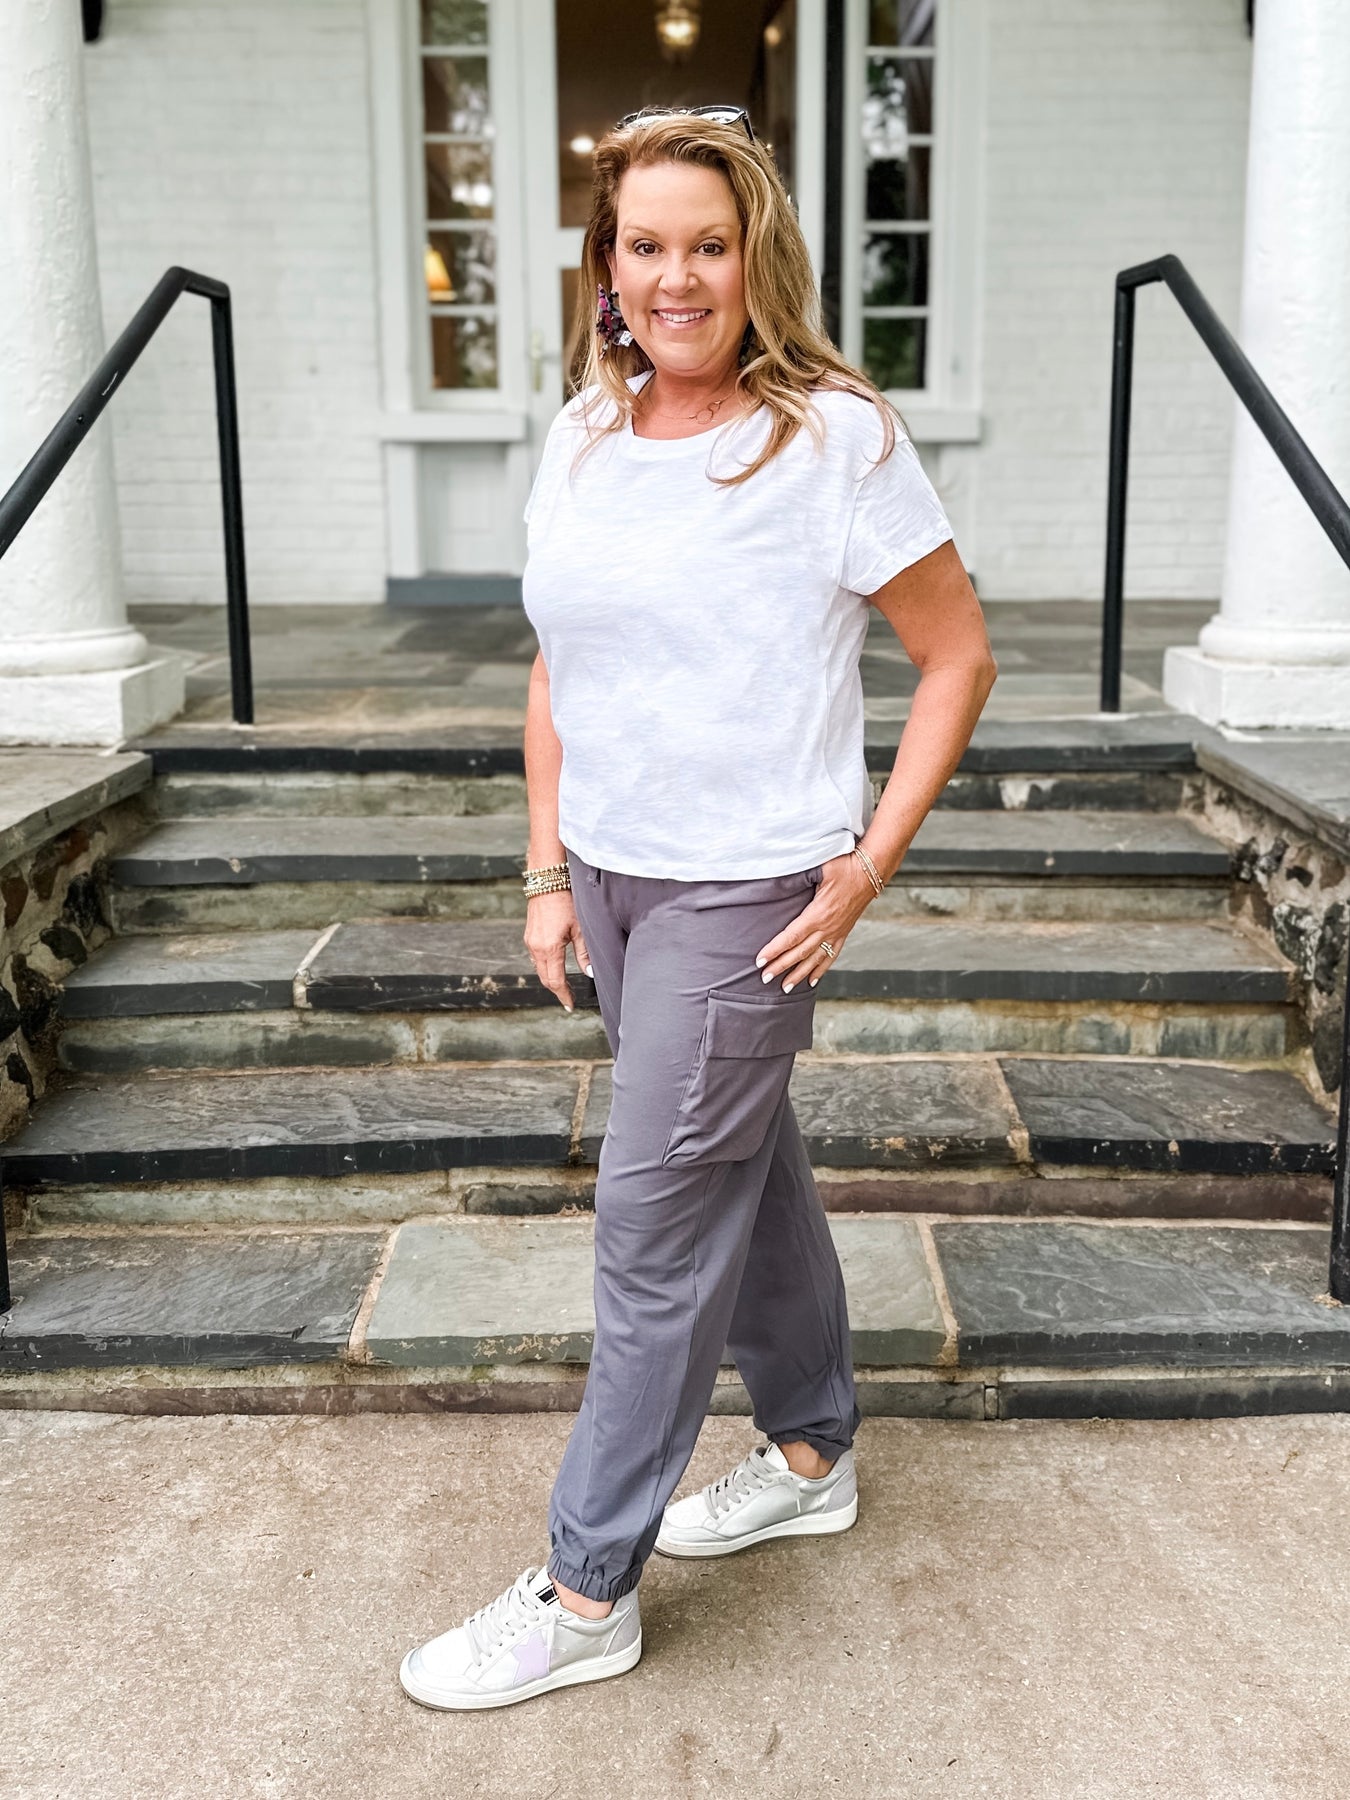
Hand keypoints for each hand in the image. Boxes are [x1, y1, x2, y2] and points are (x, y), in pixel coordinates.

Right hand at [523, 890, 592, 1012]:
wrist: (547, 879)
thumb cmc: (566, 900)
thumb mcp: (581, 927)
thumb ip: (584, 953)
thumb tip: (589, 973)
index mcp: (549, 948)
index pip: (555, 981)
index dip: (563, 996)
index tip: (570, 1005)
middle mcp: (536, 947)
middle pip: (545, 978)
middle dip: (557, 990)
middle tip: (568, 999)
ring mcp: (530, 941)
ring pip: (539, 968)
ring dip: (550, 978)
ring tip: (563, 985)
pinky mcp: (529, 934)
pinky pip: (536, 957)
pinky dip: (545, 966)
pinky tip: (555, 966)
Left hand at [755, 851, 876, 992]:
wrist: (872, 871)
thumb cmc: (845, 865)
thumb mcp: (821, 867)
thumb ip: (800, 874)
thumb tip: (780, 876)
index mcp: (818, 913)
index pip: (791, 936)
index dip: (775, 950)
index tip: (760, 960)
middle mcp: (827, 927)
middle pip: (799, 952)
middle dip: (780, 966)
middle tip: (764, 978)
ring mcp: (837, 932)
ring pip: (814, 959)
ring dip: (799, 974)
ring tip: (785, 987)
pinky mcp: (844, 932)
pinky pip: (831, 955)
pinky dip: (821, 969)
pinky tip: (812, 980)